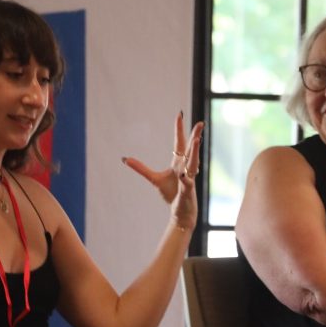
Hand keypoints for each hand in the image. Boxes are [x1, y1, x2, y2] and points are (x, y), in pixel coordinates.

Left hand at [122, 114, 204, 231]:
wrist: (180, 212)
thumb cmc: (171, 194)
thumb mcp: (153, 179)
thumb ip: (141, 168)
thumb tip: (125, 158)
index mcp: (178, 163)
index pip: (179, 143)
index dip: (179, 129)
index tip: (179, 115)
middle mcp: (185, 168)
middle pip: (190, 149)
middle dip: (195, 135)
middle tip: (200, 123)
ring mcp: (188, 179)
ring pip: (193, 163)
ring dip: (195, 152)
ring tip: (197, 140)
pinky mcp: (188, 191)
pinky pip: (187, 184)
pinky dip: (185, 180)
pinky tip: (183, 176)